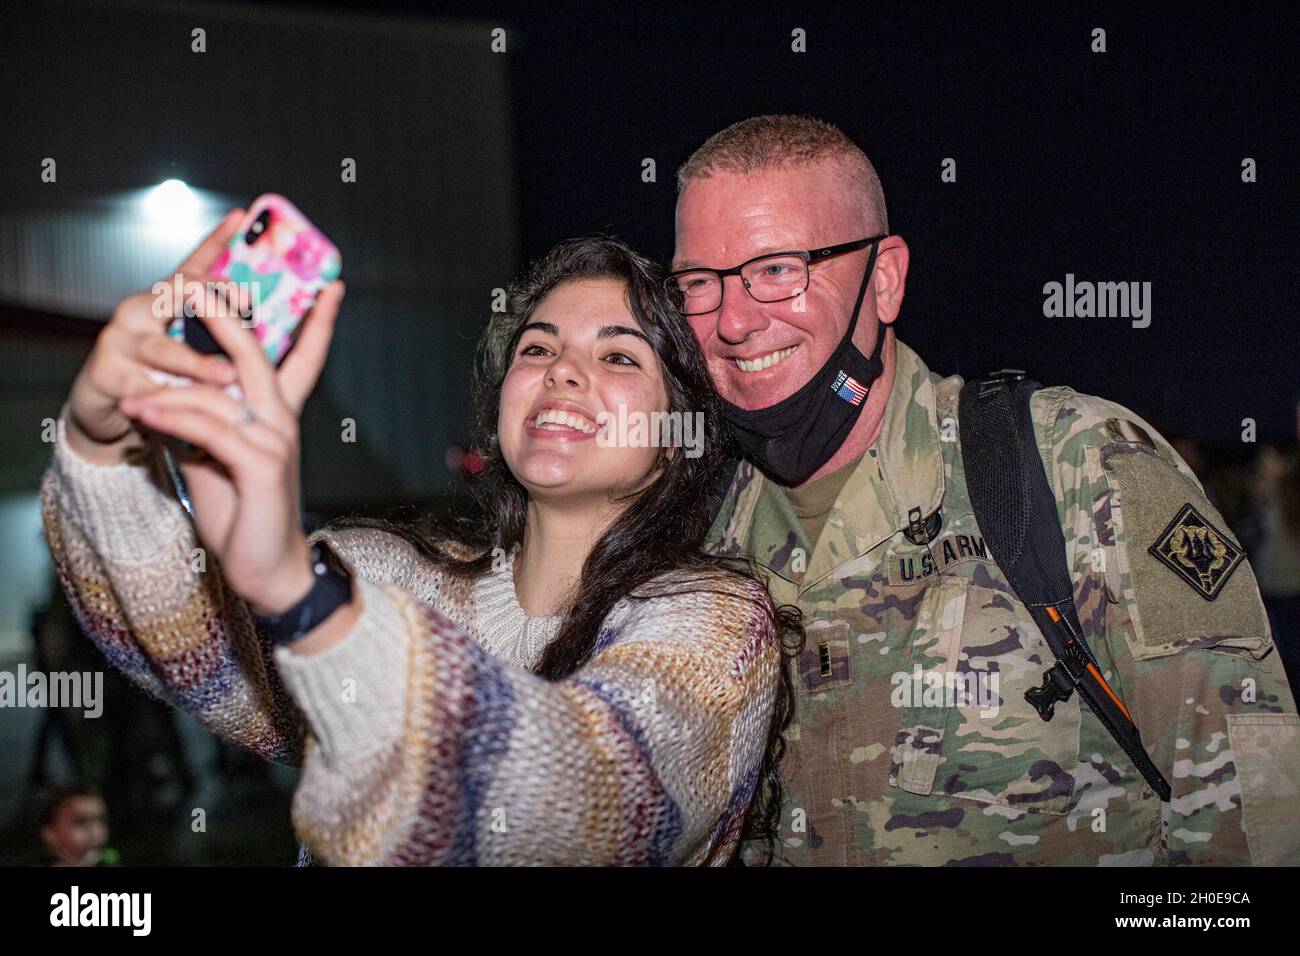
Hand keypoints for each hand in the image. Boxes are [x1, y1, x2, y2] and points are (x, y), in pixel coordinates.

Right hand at [65, 209, 253, 463]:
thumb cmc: (163, 369)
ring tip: (226, 374)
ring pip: (162, 347)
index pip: (195, 263)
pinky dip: (165, 398)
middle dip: (208, 296)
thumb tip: (273, 307)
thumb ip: (226, 325)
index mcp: (168, 298)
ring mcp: (121, 338)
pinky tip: (185, 406)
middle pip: (174, 293)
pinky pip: (141, 386)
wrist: (109, 402)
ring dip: (196, 361)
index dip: (216, 239)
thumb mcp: (194, 341)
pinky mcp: (106, 372)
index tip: (240, 218)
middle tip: (243, 302)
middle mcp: (142, 308)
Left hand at [116, 262, 345, 616]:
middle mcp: (283, 422)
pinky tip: (144, 413)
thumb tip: (168, 392)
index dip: (318, 322)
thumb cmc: (243, 514)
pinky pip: (210, 430)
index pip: (306, 359)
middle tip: (196, 284)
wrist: (268, 570)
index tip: (329, 286)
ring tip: (132, 387)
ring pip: (220, 394)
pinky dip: (173, 419)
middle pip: (255, 356)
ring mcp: (275, 442)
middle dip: (224, 317)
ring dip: (169, 388)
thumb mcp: (216, 460)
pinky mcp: (260, 467)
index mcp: (281, 416)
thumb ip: (202, 424)